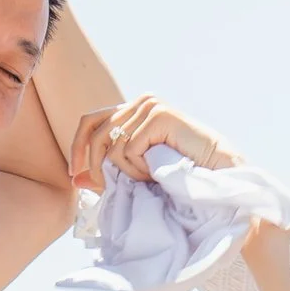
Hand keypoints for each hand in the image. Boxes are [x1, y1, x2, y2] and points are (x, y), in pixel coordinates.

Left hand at [68, 94, 242, 191]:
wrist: (214, 174)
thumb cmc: (179, 175)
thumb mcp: (134, 172)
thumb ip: (106, 172)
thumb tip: (74, 179)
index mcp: (132, 111)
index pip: (90, 121)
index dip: (77, 147)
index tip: (74, 173)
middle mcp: (140, 103)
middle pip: (96, 133)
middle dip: (97, 165)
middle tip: (108, 187)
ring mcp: (149, 106)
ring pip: (112, 145)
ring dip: (126, 171)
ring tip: (147, 178)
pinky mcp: (158, 115)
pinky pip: (128, 149)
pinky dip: (139, 168)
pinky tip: (157, 171)